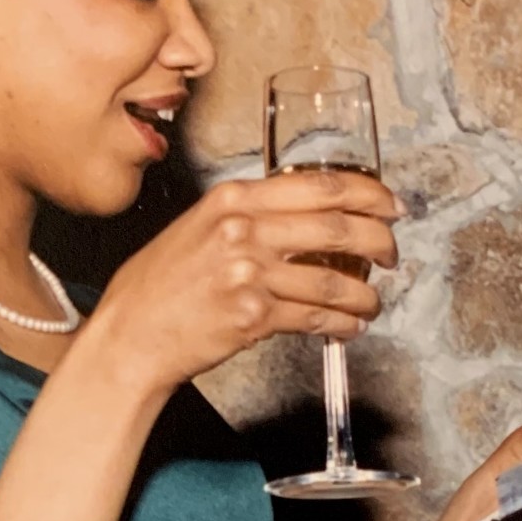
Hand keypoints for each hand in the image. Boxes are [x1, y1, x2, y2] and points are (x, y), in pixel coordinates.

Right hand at [82, 168, 400, 399]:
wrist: (129, 335)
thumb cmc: (157, 287)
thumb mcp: (196, 228)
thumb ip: (246, 217)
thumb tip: (299, 219)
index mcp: (232, 198)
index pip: (319, 185)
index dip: (368, 193)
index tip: (389, 203)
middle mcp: (242, 229)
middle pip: (336, 225)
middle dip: (379, 239)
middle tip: (392, 252)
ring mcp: (248, 273)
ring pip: (331, 278)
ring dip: (363, 294)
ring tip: (371, 302)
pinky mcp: (252, 316)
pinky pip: (314, 317)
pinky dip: (340, 324)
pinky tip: (348, 327)